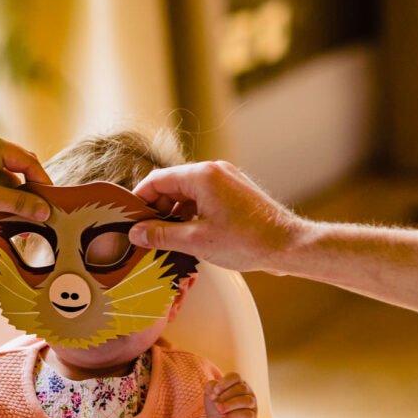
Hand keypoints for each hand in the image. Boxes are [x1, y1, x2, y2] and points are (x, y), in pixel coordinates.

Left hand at [0, 131, 52, 225]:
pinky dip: (0, 199)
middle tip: (41, 210)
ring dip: (13, 197)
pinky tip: (1, 215)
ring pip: (6, 179)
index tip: (53, 202)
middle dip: (29, 190)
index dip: (42, 182)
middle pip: (19, 167)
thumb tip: (46, 210)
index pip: (28, 161)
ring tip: (21, 217)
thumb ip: (19, 203)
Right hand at [129, 161, 304, 272]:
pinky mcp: (236, 192)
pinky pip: (204, 197)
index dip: (139, 200)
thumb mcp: (196, 241)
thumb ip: (162, 234)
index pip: (157, 180)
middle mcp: (214, 171)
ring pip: (188, 192)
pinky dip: (192, 213)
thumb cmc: (247, 241)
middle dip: (157, 209)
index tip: (129, 220)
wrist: (288, 246)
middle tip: (146, 234)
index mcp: (202, 176)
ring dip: (174, 213)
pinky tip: (189, 235)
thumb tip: (136, 232)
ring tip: (167, 239)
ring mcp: (227, 180)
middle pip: (172, 184)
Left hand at [204, 372, 256, 417]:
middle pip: (241, 388)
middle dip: (226, 396)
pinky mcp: (252, 417)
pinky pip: (247, 414)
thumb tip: (214, 385)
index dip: (224, 383)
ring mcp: (251, 404)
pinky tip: (226, 416)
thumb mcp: (210, 394)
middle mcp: (247, 391)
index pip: (235, 377)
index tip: (214, 392)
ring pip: (247, 401)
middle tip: (216, 403)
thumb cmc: (217, 404)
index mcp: (238, 382)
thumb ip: (211, 386)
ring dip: (231, 405)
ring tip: (220, 410)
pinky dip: (235, 415)